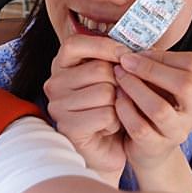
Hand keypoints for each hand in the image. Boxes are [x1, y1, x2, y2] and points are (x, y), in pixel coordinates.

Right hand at [44, 35, 125, 184]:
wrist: (107, 149)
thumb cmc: (111, 109)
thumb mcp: (112, 77)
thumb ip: (117, 59)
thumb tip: (137, 51)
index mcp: (62, 66)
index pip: (76, 43)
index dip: (104, 46)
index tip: (125, 55)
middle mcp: (54, 83)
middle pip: (99, 69)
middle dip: (119, 83)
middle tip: (117, 97)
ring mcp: (58, 106)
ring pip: (105, 92)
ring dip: (118, 105)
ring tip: (111, 113)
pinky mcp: (68, 127)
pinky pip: (106, 114)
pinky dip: (116, 122)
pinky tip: (108, 128)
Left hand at [113, 49, 191, 191]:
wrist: (149, 147)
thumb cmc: (151, 103)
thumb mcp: (158, 81)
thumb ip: (152, 64)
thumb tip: (132, 48)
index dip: (162, 56)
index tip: (136, 54)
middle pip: (186, 85)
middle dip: (151, 70)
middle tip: (124, 62)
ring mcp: (178, 131)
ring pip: (160, 109)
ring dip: (134, 88)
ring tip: (117, 76)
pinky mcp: (157, 147)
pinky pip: (140, 127)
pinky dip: (125, 109)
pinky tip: (116, 98)